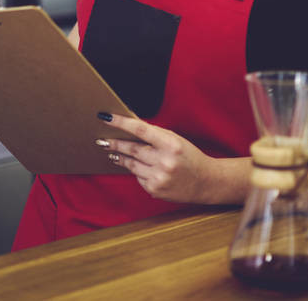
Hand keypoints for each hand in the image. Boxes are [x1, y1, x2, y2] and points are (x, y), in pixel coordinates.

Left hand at [97, 113, 215, 203]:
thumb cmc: (189, 156)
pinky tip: (140, 168)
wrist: (206, 182)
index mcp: (171, 144)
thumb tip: (130, 127)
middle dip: (115, 143)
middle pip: (132, 149)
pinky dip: (137, 172)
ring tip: (112, 152)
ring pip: (131, 165)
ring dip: (121, 157)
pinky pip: (138, 178)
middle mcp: (164, 161)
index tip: (107, 118)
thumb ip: (155, 135)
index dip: (121, 123)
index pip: (141, 130)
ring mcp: (159, 178)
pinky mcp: (155, 190)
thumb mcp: (176, 140)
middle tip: (101, 140)